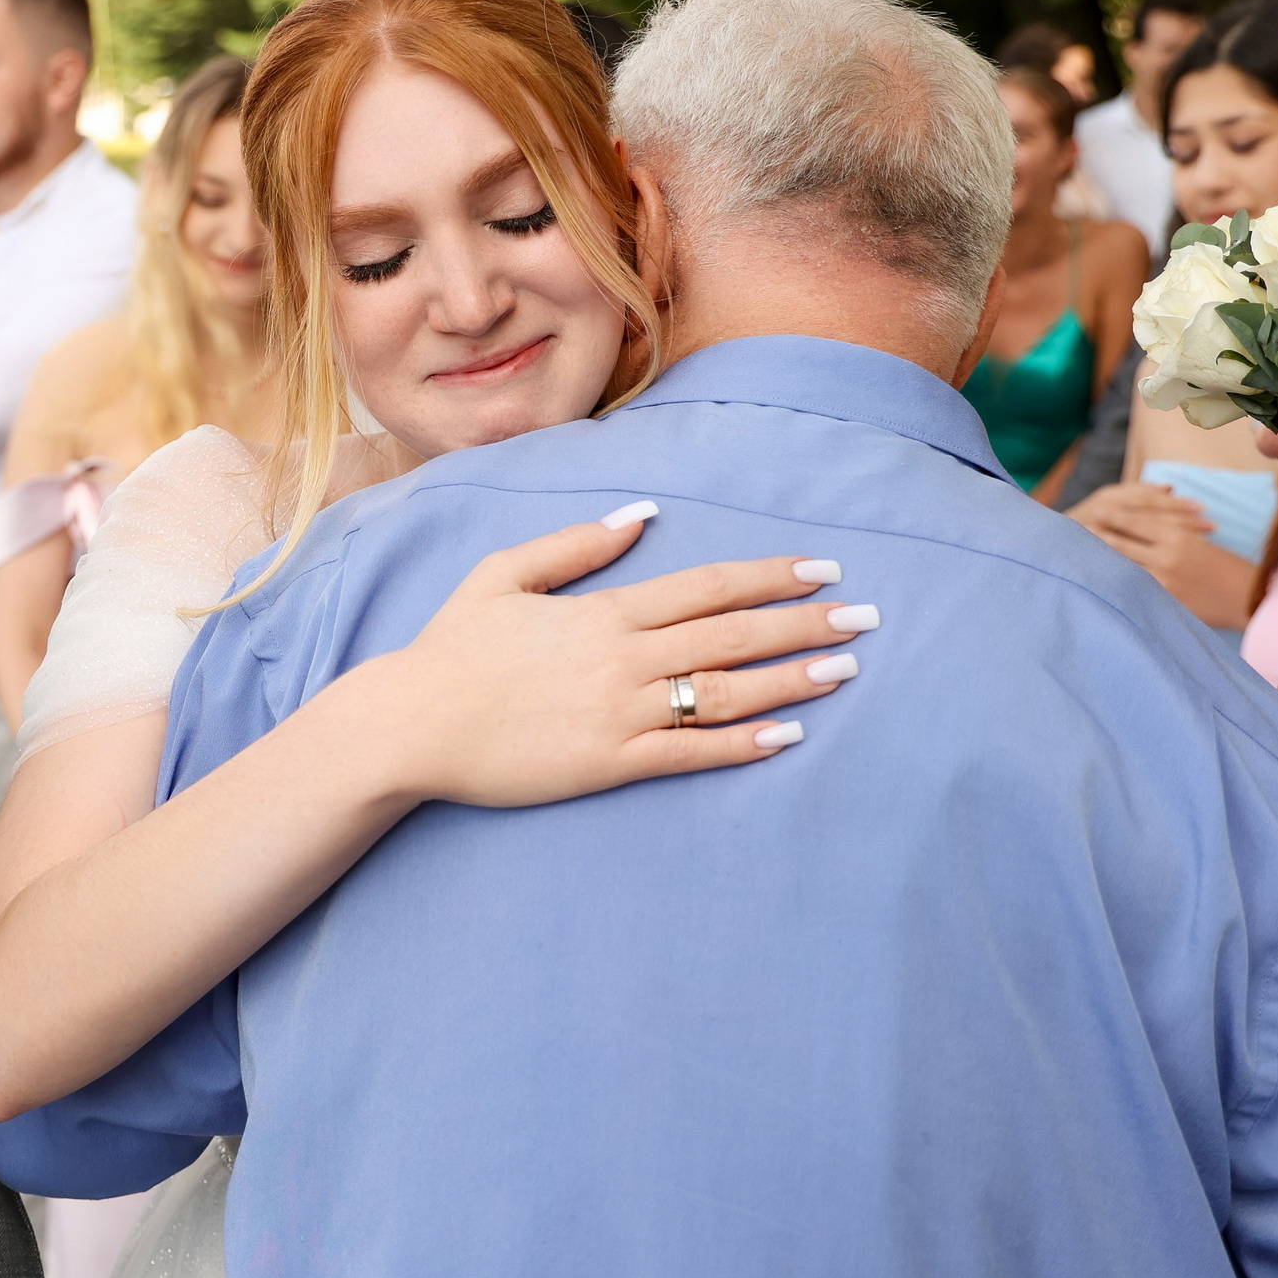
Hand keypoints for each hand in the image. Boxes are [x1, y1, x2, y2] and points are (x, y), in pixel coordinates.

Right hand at [343, 506, 868, 808]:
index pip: (707, 585)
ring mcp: (620, 714)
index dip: (770, 575)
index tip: (822, 569)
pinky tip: (788, 736)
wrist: (412, 725)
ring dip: (790, 680)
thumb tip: (643, 513)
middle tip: (865, 617)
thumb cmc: (453, 649)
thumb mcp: (504, 574)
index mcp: (604, 611)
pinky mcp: (609, 764)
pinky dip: (743, 745)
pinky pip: (691, 753)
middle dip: (804, 623)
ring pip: (724, 692)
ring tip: (843, 672)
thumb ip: (577, 543)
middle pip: (732, 634)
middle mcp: (623, 659)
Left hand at [1068, 481, 1250, 627]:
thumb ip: (1170, 534)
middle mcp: (1167, 556)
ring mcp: (1164, 582)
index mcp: (1178, 536)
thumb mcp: (1199, 543)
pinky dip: (1116, 588)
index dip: (1114, 516)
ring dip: (1100, 562)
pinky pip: (1134, 593)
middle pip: (1123, 544)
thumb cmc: (1226, 568)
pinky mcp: (1165, 604)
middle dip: (1098, 537)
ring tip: (1079, 557)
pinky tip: (1101, 587)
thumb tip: (1141, 526)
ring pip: (1123, 568)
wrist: (1252, 598)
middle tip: (1075, 531)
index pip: (1137, 522)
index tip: (1095, 510)